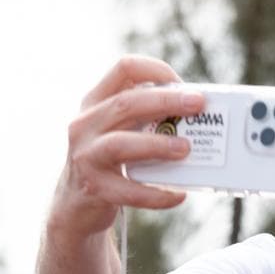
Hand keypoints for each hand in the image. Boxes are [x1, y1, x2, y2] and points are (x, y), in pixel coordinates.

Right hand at [50, 55, 204, 237]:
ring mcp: (86, 156)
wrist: (76, 205)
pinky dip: (156, 194)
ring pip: (121, 144)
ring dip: (157, 144)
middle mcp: (85, 124)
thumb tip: (197, 110)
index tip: (183, 85)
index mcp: (95, 102)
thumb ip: (146, 116)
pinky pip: (129, 191)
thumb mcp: (118, 129)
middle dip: (166, 101)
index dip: (156, 70)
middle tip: (198, 105)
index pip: (124, 68)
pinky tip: (179, 195)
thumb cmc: (110, 160)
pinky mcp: (94, 188)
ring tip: (186, 149)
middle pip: (126, 103)